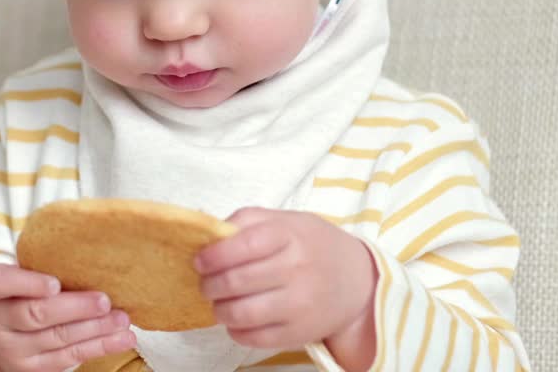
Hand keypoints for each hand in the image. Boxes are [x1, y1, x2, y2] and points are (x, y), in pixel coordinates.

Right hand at [0, 264, 136, 371]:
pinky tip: (121, 338)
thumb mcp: (19, 275)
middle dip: (75, 308)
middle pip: (35, 314)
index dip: (29, 284)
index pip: (1, 282)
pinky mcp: (31, 370)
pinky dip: (99, 347)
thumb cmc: (21, 293)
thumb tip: (91, 249)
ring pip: (58, 338)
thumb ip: (41, 266)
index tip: (55, 284)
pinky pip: (69, 358)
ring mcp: (13, 350)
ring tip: (122, 319)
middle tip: (104, 301)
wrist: (2, 334)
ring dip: (95, 329)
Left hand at [194, 208, 376, 360]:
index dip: (214, 255)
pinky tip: (236, 320)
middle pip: (237, 281)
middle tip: (205, 284)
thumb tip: (207, 234)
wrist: (357, 280)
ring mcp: (301, 304)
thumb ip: (246, 221)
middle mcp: (298, 269)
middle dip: (209, 285)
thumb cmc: (310, 245)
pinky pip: (255, 338)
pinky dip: (235, 331)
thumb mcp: (285, 221)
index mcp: (290, 235)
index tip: (200, 261)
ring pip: (242, 313)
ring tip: (217, 303)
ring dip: (219, 310)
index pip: (244, 245)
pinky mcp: (300, 333)